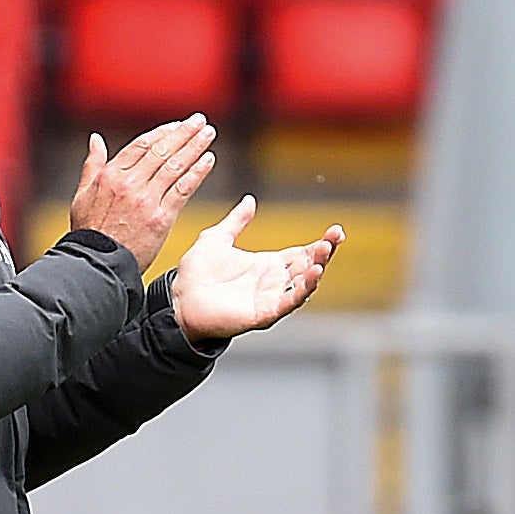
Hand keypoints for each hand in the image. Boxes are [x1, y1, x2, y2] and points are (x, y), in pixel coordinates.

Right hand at [67, 114, 215, 271]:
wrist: (97, 264)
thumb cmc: (89, 232)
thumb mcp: (82, 194)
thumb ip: (92, 164)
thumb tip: (95, 139)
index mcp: (111, 175)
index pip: (142, 145)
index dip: (162, 133)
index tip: (178, 125)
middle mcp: (130, 184)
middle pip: (162, 151)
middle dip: (184, 133)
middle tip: (200, 121)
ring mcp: (146, 200)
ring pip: (175, 166)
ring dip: (195, 147)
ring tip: (208, 134)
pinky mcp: (161, 218)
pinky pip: (183, 189)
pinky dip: (197, 173)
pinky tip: (208, 160)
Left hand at [170, 196, 343, 341]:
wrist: (178, 299)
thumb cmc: (195, 274)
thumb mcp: (216, 239)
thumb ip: (235, 222)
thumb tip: (249, 200)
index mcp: (267, 265)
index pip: (303, 252)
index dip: (321, 243)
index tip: (336, 230)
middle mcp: (273, 283)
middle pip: (309, 267)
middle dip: (324, 253)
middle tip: (334, 237)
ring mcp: (270, 299)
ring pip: (303, 285)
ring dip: (316, 270)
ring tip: (324, 253)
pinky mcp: (263, 313)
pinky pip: (288, 302)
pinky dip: (302, 290)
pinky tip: (312, 275)